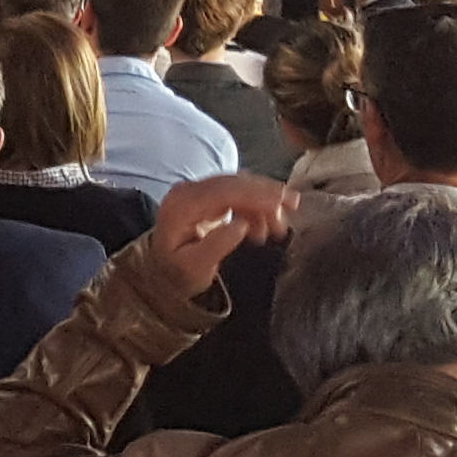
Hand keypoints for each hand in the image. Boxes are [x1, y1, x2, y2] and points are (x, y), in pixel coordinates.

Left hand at [147, 172, 296, 286]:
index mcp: (181, 205)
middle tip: (293, 205)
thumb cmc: (178, 273)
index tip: (281, 202)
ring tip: (280, 225)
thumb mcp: (194, 268)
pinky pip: (236, 192)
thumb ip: (216, 246)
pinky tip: (265, 225)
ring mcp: (196, 190)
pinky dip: (255, 204)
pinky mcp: (206, 195)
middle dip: (266, 192)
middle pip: (232, 182)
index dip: (254, 193)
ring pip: (238, 185)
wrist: (163, 270)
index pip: (222, 191)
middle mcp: (187, 191)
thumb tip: (241, 224)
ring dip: (264, 199)